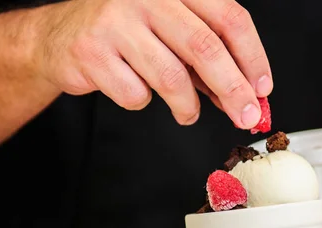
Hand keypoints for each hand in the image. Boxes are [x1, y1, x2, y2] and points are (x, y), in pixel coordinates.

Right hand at [34, 0, 271, 127]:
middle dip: (233, 90)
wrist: (58, 37)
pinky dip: (143, 102)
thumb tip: (245, 94)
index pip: (228, 17)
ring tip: (188, 113)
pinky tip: (135, 91)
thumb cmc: (125, 36)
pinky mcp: (93, 51)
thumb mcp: (170, 34)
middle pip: (205, 47)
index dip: (252, 56)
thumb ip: (205, 59)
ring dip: (188, 106)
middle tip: (245, 115)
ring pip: (172, 77)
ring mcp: (116, 21)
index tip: (263, 88)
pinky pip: (136, 94)